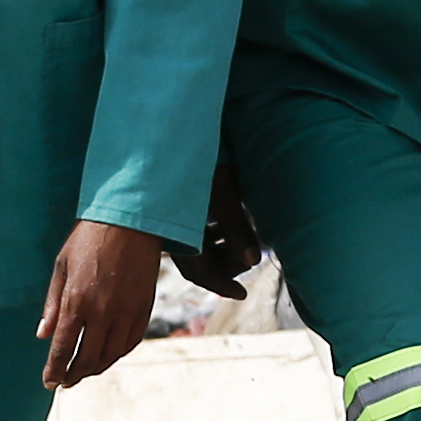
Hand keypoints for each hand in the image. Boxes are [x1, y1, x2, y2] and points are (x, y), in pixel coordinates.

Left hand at [39, 218, 164, 390]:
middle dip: (73, 375)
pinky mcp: (143, 309)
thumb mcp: (61, 268)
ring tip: (83, 373)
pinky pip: (130, 342)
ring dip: (95, 369)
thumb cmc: (88, 240)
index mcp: (76, 301)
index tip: (49, 382)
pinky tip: (107, 356)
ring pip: (110, 355)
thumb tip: (43, 336)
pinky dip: (117, 354)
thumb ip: (52, 306)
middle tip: (64, 382)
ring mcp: (126, 312)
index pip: (63, 349)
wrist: (130, 222)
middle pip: (87, 359)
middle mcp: (102, 312)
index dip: (55, 370)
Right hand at [168, 166, 263, 299]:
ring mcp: (168, 219)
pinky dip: (213, 232)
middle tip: (249, 254)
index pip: (199, 272)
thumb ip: (237, 228)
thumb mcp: (221, 192)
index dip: (222, 285)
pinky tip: (226, 221)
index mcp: (175, 231)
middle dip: (226, 262)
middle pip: (199, 262)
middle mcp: (167, 230)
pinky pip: (193, 230)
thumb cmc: (198, 156)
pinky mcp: (172, 206)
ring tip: (243, 235)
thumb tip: (253, 262)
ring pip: (197, 246)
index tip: (241, 294)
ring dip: (222, 246)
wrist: (172, 126)